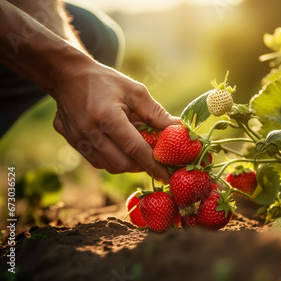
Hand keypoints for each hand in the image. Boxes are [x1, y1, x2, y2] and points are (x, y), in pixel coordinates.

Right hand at [52, 60, 178, 183]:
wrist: (67, 75)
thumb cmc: (106, 81)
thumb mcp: (135, 91)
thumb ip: (156, 113)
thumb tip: (178, 129)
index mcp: (107, 116)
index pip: (135, 149)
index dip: (153, 165)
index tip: (166, 176)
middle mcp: (89, 132)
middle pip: (122, 164)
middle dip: (141, 166)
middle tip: (154, 159)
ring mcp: (77, 139)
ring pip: (109, 166)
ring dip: (127, 164)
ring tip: (137, 150)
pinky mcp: (71, 142)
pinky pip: (97, 161)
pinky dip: (112, 160)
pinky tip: (120, 147)